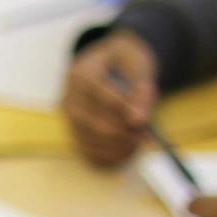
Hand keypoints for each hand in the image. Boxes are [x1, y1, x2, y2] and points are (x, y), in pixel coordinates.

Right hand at [61, 29, 159, 166]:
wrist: (105, 63)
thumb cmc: (123, 62)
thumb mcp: (136, 63)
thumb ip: (140, 88)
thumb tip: (139, 120)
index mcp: (82, 73)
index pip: (100, 95)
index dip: (123, 109)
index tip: (143, 121)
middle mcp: (70, 97)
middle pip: (95, 122)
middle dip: (124, 132)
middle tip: (147, 135)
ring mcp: (69, 118)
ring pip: (94, 140)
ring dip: (120, 145)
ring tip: (140, 139)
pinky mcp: (74, 132)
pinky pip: (91, 151)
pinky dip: (112, 154)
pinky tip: (128, 147)